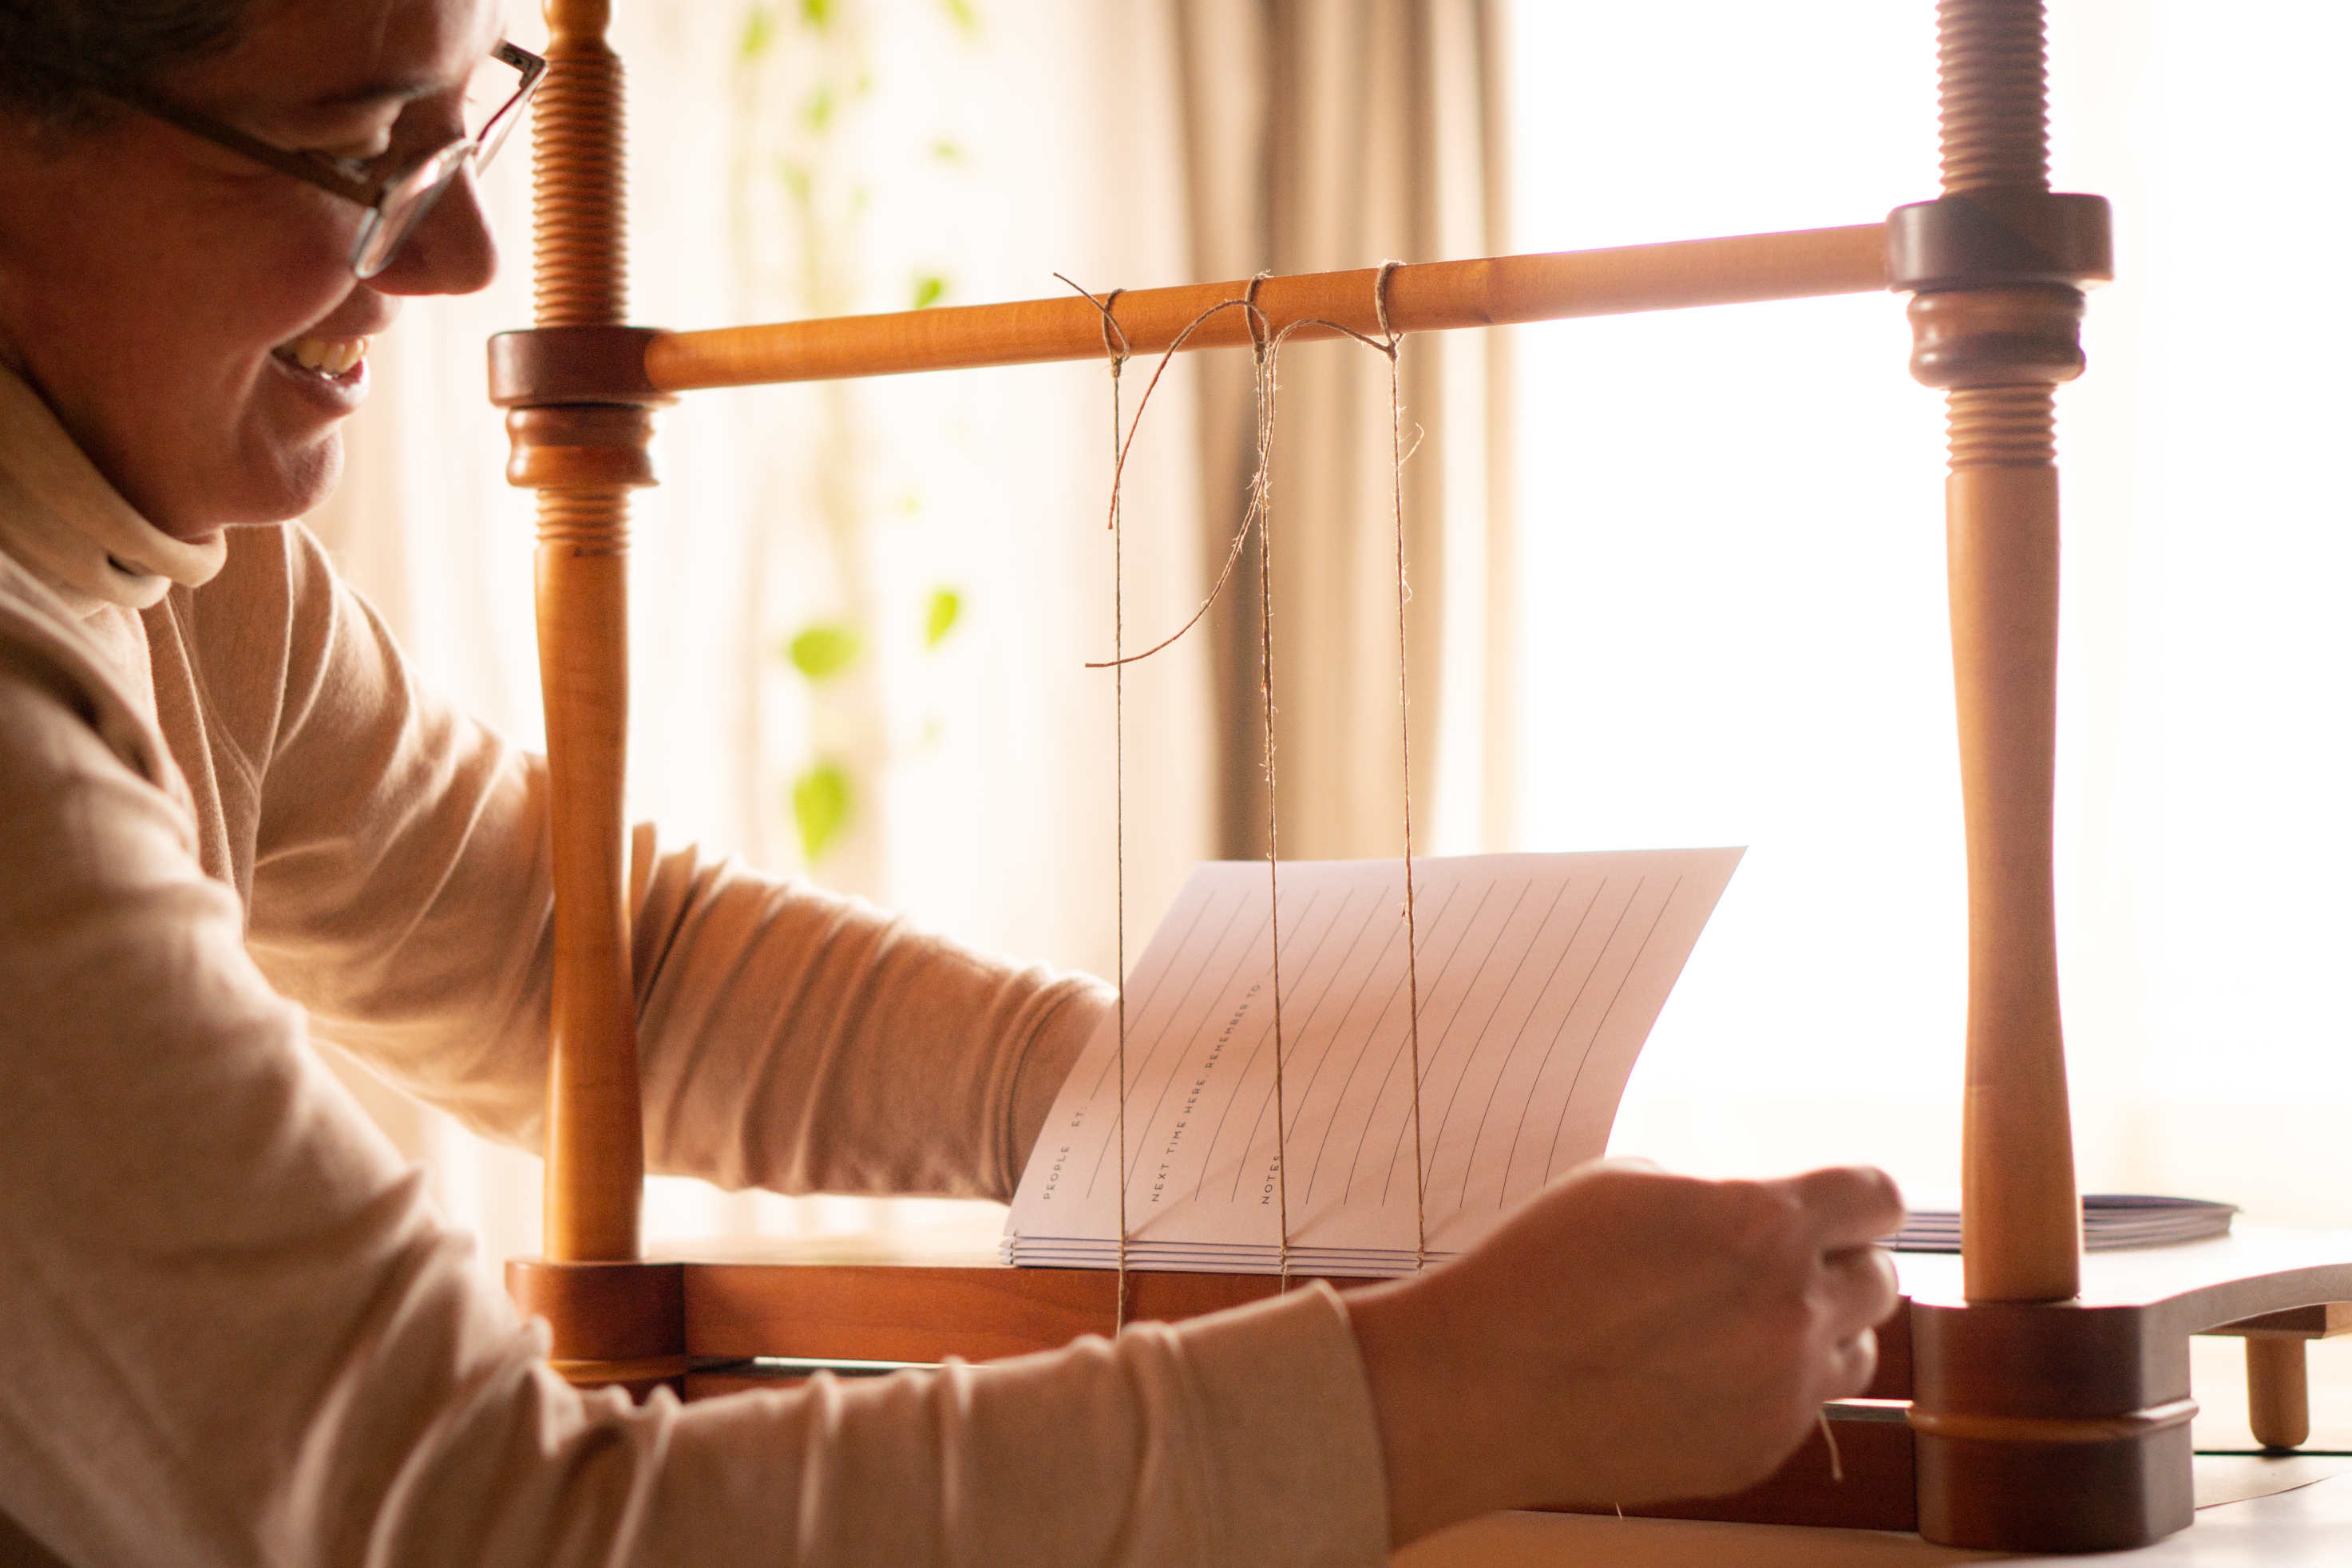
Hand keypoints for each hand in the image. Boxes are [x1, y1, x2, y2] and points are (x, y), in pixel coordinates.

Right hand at [1344, 1159, 1903, 1543]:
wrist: (1486, 1387)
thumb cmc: (1540, 1273)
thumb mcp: (1626, 1186)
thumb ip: (1716, 1199)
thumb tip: (1751, 1217)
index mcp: (1764, 1226)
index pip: (1876, 1199)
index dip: (1859, 1200)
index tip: (1846, 1208)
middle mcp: (1792, 1312)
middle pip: (1880, 1279)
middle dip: (1839, 1264)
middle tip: (1785, 1266)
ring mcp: (1782, 1392)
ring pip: (1858, 1352)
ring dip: (1820, 1331)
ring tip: (1746, 1325)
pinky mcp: (1758, 1452)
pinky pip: (1802, 1410)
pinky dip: (1770, 1389)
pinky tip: (1701, 1376)